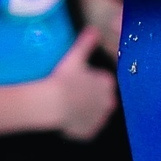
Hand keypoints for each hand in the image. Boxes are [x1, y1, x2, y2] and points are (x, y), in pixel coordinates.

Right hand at [39, 24, 118, 140]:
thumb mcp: (74, 57)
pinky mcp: (89, 132)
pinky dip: (78, 125)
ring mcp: (99, 119)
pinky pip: (85, 128)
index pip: (103, 81)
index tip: (76, 81)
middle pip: (101, 99)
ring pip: (93, 114)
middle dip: (90, 97)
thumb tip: (94, 28)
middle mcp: (109, 102)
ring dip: (84, 111)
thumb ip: (86, 42)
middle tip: (71, 93)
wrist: (51, 103)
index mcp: (107, 83)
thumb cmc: (63, 79)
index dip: (89, 80)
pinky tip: (66, 119)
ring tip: (67, 106)